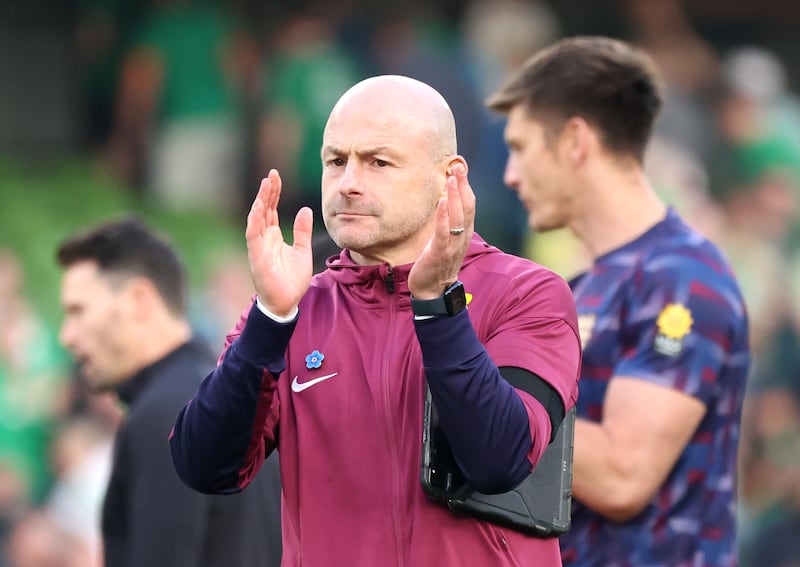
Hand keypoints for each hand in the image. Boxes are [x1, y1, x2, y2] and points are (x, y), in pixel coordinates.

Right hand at [245, 169, 313, 316]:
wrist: (286, 303)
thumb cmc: (292, 280)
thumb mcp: (303, 251)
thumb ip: (303, 231)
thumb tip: (305, 209)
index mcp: (274, 237)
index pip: (271, 210)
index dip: (274, 193)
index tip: (276, 177)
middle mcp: (264, 239)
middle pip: (264, 209)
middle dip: (268, 191)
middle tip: (273, 174)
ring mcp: (259, 246)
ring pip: (257, 218)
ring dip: (261, 200)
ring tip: (266, 183)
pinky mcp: (256, 255)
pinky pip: (253, 233)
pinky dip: (255, 219)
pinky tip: (260, 205)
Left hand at [408, 164, 474, 298]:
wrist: (432, 289)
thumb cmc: (437, 261)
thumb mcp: (445, 237)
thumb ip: (448, 220)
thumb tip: (445, 197)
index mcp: (464, 232)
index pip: (469, 205)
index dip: (466, 186)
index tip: (460, 167)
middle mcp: (462, 237)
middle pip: (467, 208)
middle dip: (463, 186)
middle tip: (458, 167)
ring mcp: (452, 246)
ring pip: (457, 218)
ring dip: (454, 197)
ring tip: (450, 179)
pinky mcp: (439, 253)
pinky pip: (443, 232)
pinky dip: (443, 216)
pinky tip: (441, 202)